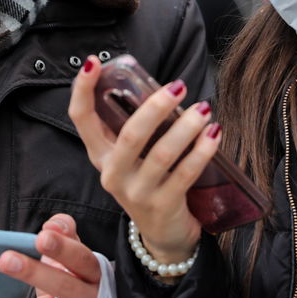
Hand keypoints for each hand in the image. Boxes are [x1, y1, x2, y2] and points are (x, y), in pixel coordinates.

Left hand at [0, 214, 99, 297]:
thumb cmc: (77, 293)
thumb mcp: (76, 265)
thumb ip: (66, 238)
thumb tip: (54, 222)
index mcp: (96, 276)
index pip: (81, 259)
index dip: (62, 248)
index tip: (41, 237)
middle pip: (61, 285)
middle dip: (32, 271)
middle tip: (6, 260)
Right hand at [68, 55, 219, 266]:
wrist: (163, 235)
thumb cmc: (150, 182)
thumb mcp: (133, 158)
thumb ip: (137, 127)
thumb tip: (162, 87)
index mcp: (101, 155)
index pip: (81, 119)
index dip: (83, 89)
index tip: (94, 62)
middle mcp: (113, 174)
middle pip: (130, 134)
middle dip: (155, 107)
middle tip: (179, 86)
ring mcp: (137, 192)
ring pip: (162, 153)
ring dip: (186, 126)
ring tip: (204, 108)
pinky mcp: (163, 205)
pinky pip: (185, 172)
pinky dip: (202, 150)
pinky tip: (215, 134)